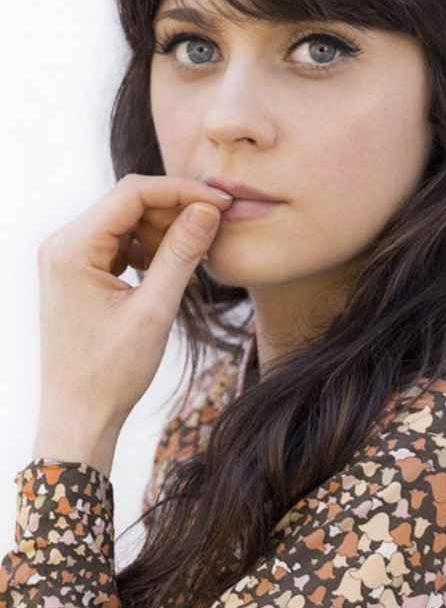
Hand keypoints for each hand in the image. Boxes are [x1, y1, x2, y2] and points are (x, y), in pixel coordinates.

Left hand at [36, 174, 232, 433]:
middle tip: (216, 225)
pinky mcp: (78, 272)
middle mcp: (62, 245)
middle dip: (175, 209)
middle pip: (128, 203)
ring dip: (164, 229)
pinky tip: (173, 265)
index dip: (181, 192)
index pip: (132, 194)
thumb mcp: (154, 310)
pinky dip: (149, 247)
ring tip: (197, 251)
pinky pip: (119, 243)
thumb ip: (181, 254)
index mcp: (71, 248)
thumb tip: (207, 210)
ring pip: (126, 221)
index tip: (221, 203)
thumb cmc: (110, 372)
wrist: (80, 416)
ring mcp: (68, 258)